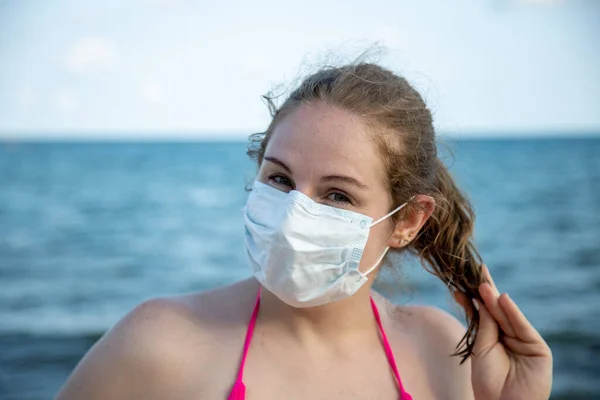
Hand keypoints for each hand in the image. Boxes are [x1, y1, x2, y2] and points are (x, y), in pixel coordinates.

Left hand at [453, 265, 552, 399]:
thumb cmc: (488, 380)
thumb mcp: (481, 348)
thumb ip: (484, 325)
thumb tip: (481, 299)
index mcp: (493, 337)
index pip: (482, 312)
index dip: (474, 297)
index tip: (462, 280)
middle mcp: (508, 336)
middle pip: (496, 310)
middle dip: (486, 292)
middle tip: (476, 273)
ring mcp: (524, 341)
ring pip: (507, 317)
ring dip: (496, 300)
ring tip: (483, 285)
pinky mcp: (538, 348)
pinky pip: (523, 327)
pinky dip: (514, 313)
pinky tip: (503, 299)